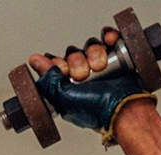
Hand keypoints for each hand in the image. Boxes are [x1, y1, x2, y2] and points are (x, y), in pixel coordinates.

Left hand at [27, 30, 152, 137]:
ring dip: (94, 53)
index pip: (56, 64)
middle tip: (83, 75)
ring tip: (100, 67)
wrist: (125, 109)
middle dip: (77, 62)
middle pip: (73, 53)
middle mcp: (84, 76)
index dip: (58, 64)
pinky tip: (110, 42)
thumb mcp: (64, 99)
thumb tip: (35, 61)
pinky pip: (108, 38)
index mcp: (68, 87)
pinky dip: (109, 37)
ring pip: (90, 46)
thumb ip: (48, 81)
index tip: (63, 71)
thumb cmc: (97, 111)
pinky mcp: (117, 57)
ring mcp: (101, 66)